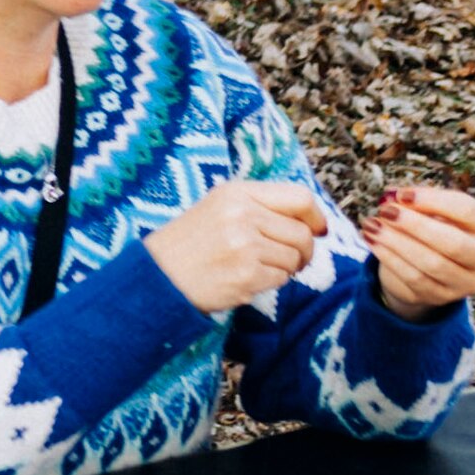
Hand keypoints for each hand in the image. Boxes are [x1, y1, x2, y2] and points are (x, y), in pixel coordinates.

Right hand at [144, 178, 329, 318]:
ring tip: (257, 267)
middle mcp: (242, 214)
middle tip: (288, 259)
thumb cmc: (191, 242)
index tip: (318, 230)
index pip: (300, 197)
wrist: (156, 274)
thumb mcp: (220, 208)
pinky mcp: (247, 274)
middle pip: (303, 234)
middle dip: (303, 251)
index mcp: (236, 192)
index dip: (316, 217)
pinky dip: (270, 282)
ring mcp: (244, 244)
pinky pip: (281, 279)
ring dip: (285, 268)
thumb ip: (261, 207)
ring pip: (295, 258)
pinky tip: (246, 278)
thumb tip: (315, 224)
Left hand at [362, 182, 474, 319]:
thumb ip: (423, 202)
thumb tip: (394, 196)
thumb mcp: (439, 211)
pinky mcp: (443, 297)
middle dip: (415, 225)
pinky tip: (372, 241)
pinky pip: (414, 278)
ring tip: (371, 224)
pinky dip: (389, 258)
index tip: (400, 194)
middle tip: (385, 210)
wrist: (439, 268)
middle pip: (453, 243)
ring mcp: (467, 282)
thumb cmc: (440, 228)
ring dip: (395, 242)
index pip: (467, 211)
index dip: (432, 200)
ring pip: (431, 264)